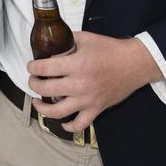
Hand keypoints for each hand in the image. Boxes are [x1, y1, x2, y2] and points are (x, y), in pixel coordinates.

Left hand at [28, 31, 162, 131]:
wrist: (134, 64)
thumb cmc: (110, 49)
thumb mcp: (86, 38)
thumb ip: (67, 41)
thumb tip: (52, 44)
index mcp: (77, 64)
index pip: (45, 68)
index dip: (33, 67)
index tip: (31, 66)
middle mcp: (80, 84)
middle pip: (46, 89)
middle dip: (34, 84)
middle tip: (32, 80)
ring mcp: (88, 100)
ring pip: (58, 111)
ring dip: (43, 108)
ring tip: (37, 101)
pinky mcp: (97, 109)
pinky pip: (80, 124)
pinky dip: (69, 126)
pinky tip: (62, 122)